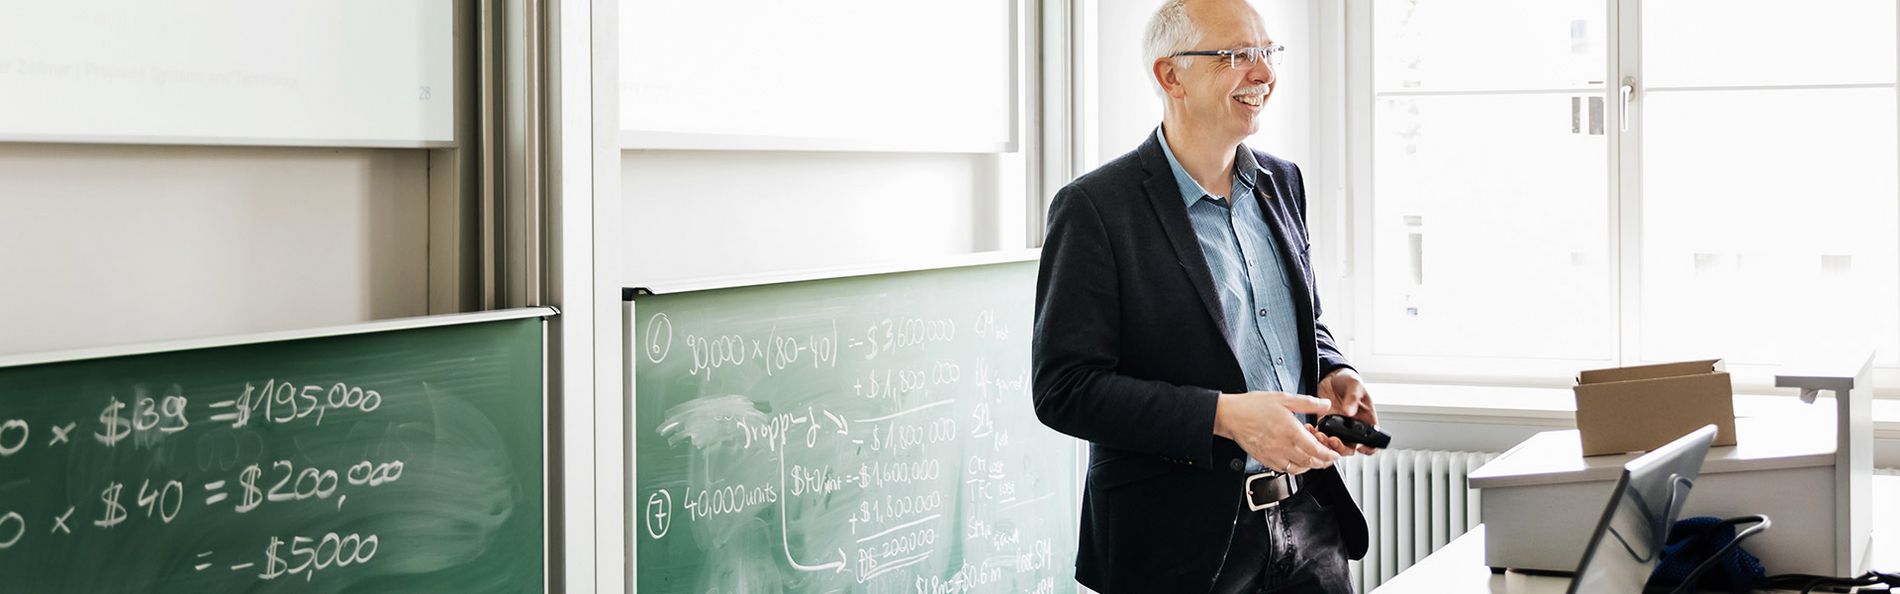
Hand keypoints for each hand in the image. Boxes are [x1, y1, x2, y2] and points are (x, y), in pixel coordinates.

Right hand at [1212, 391, 1339, 474]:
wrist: (1231, 416)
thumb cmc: (1253, 406)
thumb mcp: (1284, 398)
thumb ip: (1308, 403)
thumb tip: (1325, 405)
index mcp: (1291, 432)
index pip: (1316, 450)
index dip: (1329, 455)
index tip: (1334, 454)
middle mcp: (1283, 447)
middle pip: (1310, 462)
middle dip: (1323, 462)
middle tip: (1328, 458)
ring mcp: (1273, 455)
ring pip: (1298, 468)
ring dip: (1310, 466)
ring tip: (1314, 458)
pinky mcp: (1265, 459)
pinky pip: (1284, 469)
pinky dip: (1295, 468)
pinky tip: (1296, 460)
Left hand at [1318, 367, 1379, 455]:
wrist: (1333, 377)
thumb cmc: (1349, 381)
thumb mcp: (1354, 385)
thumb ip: (1353, 397)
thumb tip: (1349, 411)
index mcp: (1366, 421)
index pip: (1372, 442)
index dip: (1368, 448)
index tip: (1359, 447)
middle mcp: (1353, 428)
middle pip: (1350, 448)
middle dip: (1340, 448)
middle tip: (1332, 439)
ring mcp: (1339, 428)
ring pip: (1334, 446)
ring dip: (1326, 444)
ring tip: (1319, 434)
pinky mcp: (1325, 424)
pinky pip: (1321, 436)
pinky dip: (1315, 436)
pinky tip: (1311, 428)